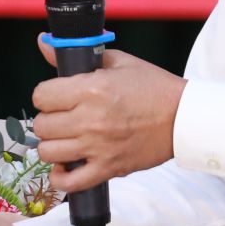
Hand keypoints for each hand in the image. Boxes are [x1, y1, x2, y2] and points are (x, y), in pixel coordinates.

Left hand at [30, 39, 184, 192]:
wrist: (183, 117)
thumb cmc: (152, 87)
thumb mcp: (117, 61)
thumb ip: (76, 55)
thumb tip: (44, 43)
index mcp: (91, 89)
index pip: (41, 96)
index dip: (46, 94)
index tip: (56, 96)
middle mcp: (90, 119)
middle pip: (41, 125)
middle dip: (49, 119)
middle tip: (63, 116)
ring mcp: (98, 147)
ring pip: (48, 152)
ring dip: (53, 145)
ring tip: (66, 138)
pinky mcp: (108, 169)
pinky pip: (69, 182)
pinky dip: (61, 177)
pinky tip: (65, 165)